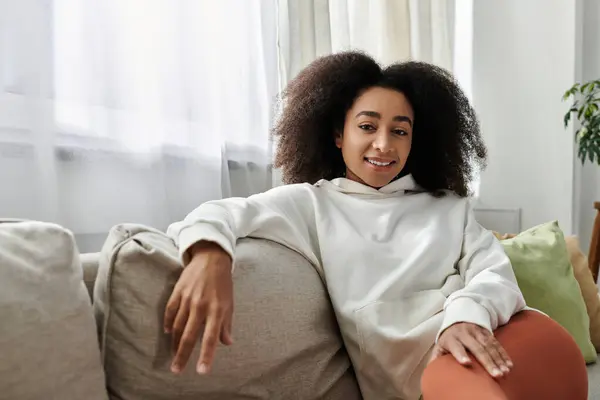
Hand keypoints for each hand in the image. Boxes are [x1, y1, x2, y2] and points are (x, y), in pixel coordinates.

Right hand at [164, 241, 233, 374]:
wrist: (211, 258)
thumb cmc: (223, 283)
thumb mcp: (229, 303)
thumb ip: (226, 324)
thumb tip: (227, 343)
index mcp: (217, 310)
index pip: (211, 338)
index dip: (206, 356)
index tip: (202, 371)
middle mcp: (201, 306)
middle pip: (189, 336)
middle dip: (182, 356)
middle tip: (176, 370)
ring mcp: (188, 299)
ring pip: (177, 326)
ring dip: (174, 343)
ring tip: (173, 355)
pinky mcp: (177, 292)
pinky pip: (170, 312)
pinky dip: (168, 324)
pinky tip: (168, 333)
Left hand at [429, 322, 512, 377]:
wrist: (459, 317)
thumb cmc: (449, 339)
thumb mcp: (440, 346)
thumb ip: (437, 358)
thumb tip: (432, 372)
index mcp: (451, 338)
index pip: (456, 346)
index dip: (461, 354)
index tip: (466, 363)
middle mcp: (465, 334)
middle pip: (477, 348)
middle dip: (487, 361)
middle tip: (495, 375)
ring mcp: (477, 332)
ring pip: (489, 346)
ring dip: (498, 359)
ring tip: (504, 372)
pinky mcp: (487, 332)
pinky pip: (497, 344)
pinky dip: (504, 355)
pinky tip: (509, 365)